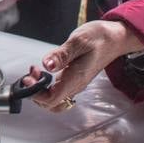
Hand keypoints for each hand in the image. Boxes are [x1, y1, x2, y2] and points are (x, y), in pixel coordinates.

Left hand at [23, 19, 143, 111]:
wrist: (115, 38)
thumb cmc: (99, 38)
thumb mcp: (79, 41)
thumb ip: (61, 55)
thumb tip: (46, 66)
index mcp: (76, 79)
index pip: (53, 99)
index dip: (36, 93)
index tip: (28, 79)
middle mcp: (76, 85)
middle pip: (52, 104)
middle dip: (36, 93)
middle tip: (30, 74)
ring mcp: (75, 83)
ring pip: (54, 98)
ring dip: (40, 89)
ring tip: (34, 71)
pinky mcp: (73, 78)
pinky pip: (57, 89)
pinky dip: (46, 83)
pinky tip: (43, 70)